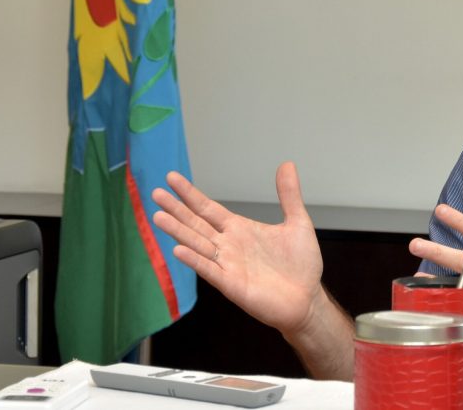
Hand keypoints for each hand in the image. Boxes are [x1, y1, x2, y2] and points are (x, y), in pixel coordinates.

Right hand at [151, 161, 325, 335]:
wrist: (308, 298)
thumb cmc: (301, 264)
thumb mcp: (297, 222)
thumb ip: (289, 195)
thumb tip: (287, 164)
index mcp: (239, 229)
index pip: (208, 208)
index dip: (190, 194)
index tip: (171, 178)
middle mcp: (228, 245)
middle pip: (196, 223)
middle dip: (176, 208)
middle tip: (155, 193)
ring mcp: (228, 265)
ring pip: (197, 244)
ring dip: (178, 231)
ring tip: (158, 216)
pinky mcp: (232, 285)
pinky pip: (210, 270)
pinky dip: (194, 260)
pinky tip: (178, 249)